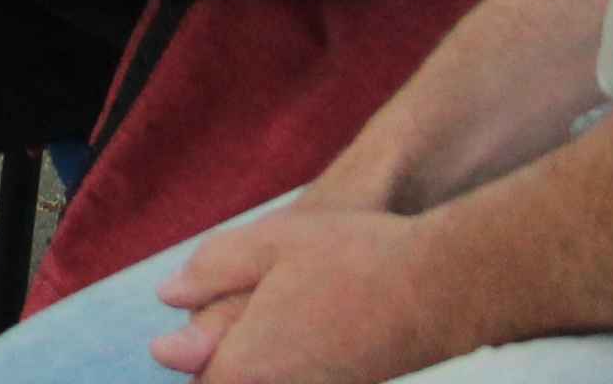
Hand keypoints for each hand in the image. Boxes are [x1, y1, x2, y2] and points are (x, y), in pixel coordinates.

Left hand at [151, 199, 453, 381]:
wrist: (442, 288)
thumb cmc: (353, 258)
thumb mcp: (269, 242)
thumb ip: (210, 270)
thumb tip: (169, 294)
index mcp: (245, 365)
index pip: (201, 379)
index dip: (190, 355)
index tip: (180, 339)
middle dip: (223, 365)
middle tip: (217, 338)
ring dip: (261, 366)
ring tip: (279, 323)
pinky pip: (306, 382)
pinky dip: (295, 368)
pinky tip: (312, 334)